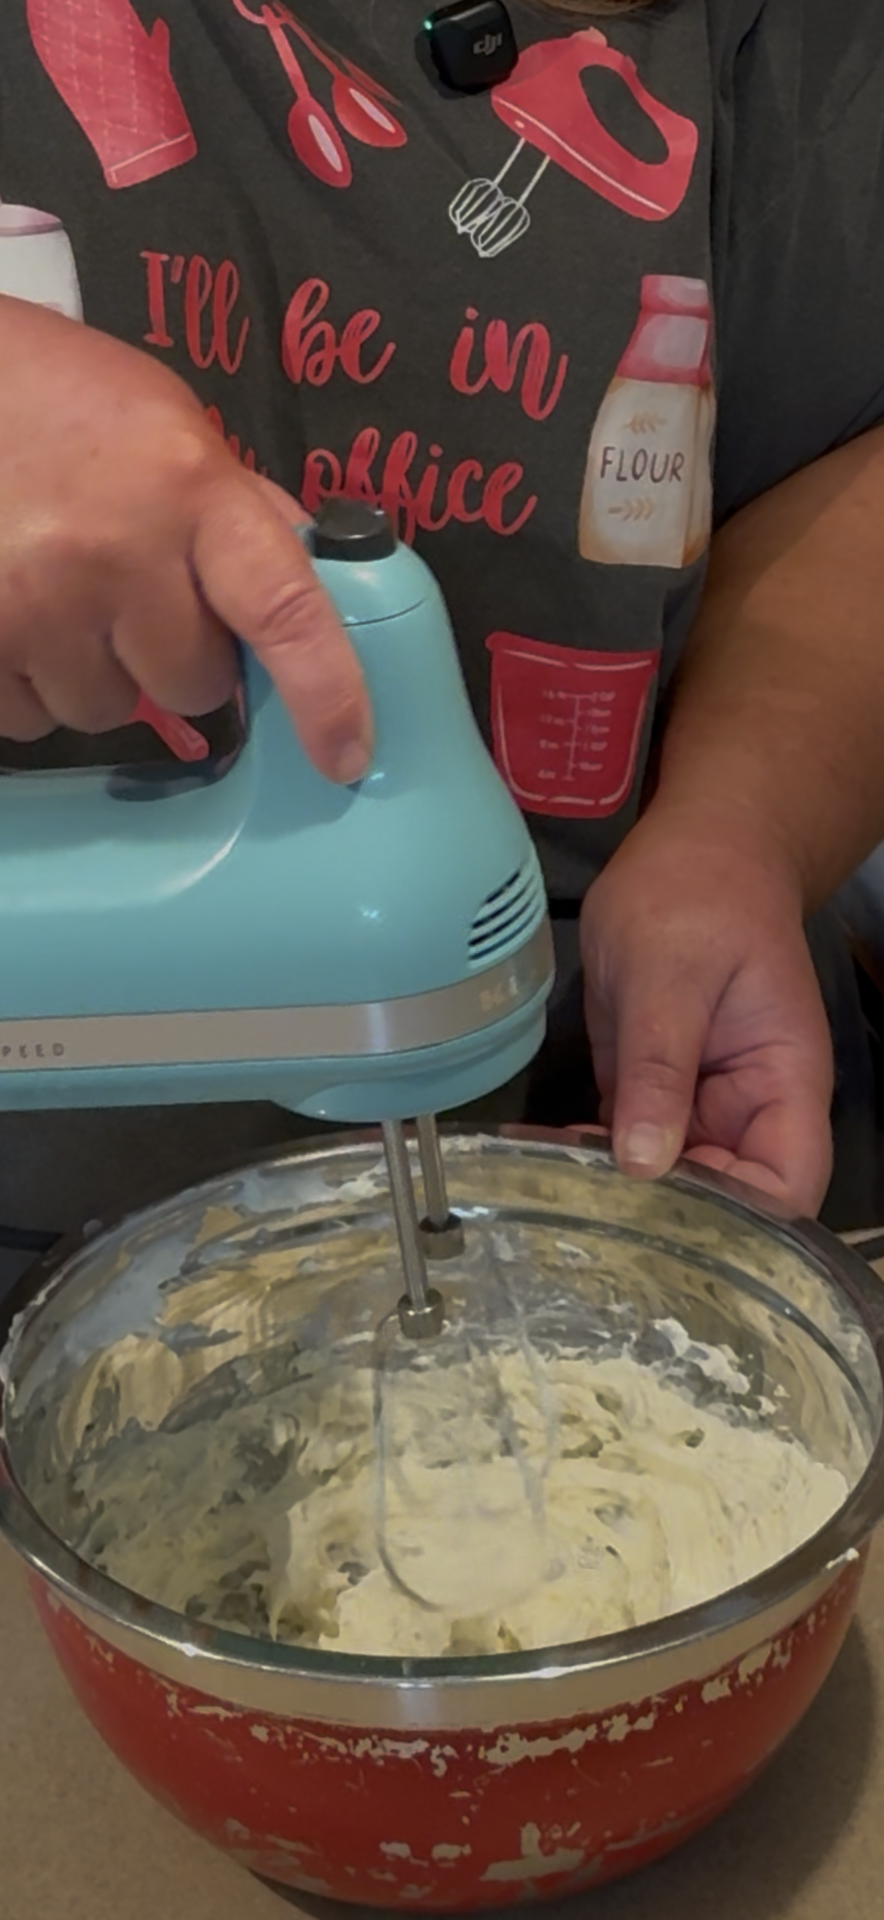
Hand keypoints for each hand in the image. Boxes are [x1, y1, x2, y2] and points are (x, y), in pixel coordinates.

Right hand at [0, 298, 370, 779]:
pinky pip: (27, 717)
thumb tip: (316, 587)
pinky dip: (27, 683)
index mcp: (191, 489)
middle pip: (192, 686)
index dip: (326, 694)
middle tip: (134, 595)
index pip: (285, 611)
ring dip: (93, 672)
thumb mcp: (168, 428)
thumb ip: (239, 511)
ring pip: (105, 711)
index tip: (346, 755)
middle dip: (174, 658)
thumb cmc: (56, 398)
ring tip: (59, 592)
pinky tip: (15, 612)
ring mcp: (37, 603)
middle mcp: (117, 553)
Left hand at [579, 802, 833, 1214]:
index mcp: (782, 1085)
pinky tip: (536, 1154)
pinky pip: (623, 1141)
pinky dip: (585, 1154)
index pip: (784, 1188)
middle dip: (661, 1215)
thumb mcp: (670, 974)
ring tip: (547, 1186)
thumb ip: (659, 1067)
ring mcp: (695, 1103)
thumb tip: (644, 1162)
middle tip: (584, 1214)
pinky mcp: (648, 1090)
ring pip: (664, 1178)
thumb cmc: (698, 893)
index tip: (664, 1225)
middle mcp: (745, 1108)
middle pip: (723, 1200)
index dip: (738, 1222)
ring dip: (612, 1189)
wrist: (688, 849)